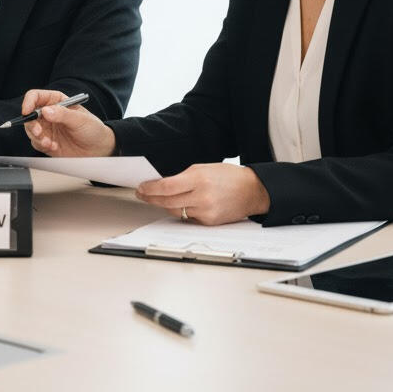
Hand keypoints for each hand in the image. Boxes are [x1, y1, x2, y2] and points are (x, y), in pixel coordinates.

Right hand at [21, 89, 115, 157]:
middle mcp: (49, 114)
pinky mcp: (47, 143)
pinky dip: (42, 145)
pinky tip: (54, 147)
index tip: (27, 111)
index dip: (29, 102)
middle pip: (30, 115)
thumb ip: (62, 114)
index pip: (36, 97)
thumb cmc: (93, 129)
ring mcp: (47, 129)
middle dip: (31, 124)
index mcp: (56, 101)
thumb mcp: (80, 119)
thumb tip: (45, 111)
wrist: (99, 150)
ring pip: (30, 130)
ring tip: (49, 142)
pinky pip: (36, 143)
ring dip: (36, 137)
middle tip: (39, 132)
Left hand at [135, 163, 270, 224]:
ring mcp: (206, 212)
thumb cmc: (227, 176)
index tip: (141, 187)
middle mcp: (202, 197)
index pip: (166, 187)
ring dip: (164, 205)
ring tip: (157, 198)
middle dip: (151, 198)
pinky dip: (181, 211)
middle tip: (142, 194)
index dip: (150, 189)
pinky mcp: (209, 222)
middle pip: (167, 202)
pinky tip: (178, 204)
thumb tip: (161, 185)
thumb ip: (182, 177)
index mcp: (199, 179)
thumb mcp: (202, 169)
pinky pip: (187, 217)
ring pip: (175, 211)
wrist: (251, 191)